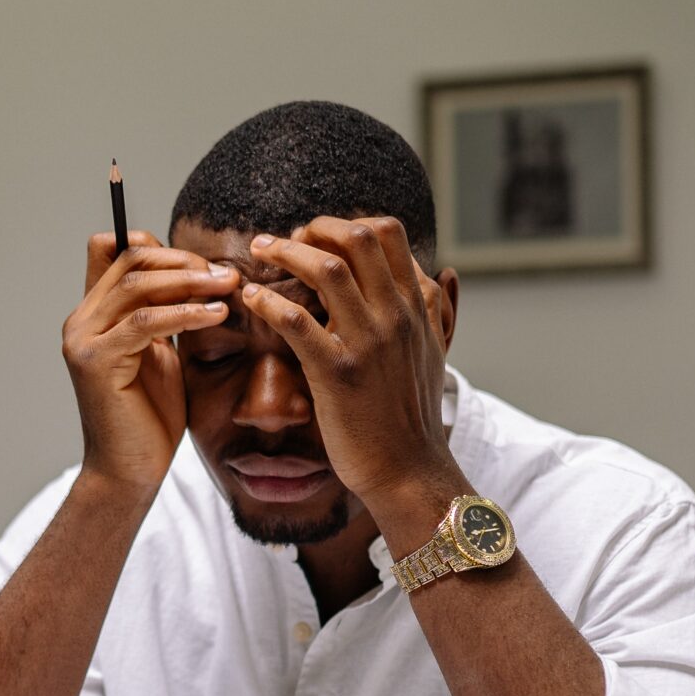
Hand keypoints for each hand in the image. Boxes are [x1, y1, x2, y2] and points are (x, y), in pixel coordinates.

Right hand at [63, 229, 237, 495]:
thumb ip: (163, 315)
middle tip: (225, 275)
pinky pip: (146, 321)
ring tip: (229, 288)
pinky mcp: (96, 362)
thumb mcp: (160, 353)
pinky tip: (217, 316)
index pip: (112, 248)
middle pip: (129, 260)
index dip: (158, 247)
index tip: (202, 266)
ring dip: (189, 282)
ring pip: (136, 285)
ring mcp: (83, 340)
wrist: (130, 471)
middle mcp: (81, 321)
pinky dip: (186, 314)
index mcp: (94, 314)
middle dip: (183, 261)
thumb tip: (197, 277)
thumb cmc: (149, 418)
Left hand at [239, 217, 459, 522]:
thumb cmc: (413, 416)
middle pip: (358, 238)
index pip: (388, 235)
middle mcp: (396, 317)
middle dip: (315, 227)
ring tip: (260, 252)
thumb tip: (444, 270)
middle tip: (285, 239)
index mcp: (416, 308)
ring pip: (327, 269)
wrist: (410, 470)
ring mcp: (368, 342)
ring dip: (285, 252)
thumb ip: (437, 309)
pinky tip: (249, 298)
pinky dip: (267, 301)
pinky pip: (296, 321)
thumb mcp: (436, 352)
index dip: (347, 225)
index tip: (319, 239)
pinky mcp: (337, 372)